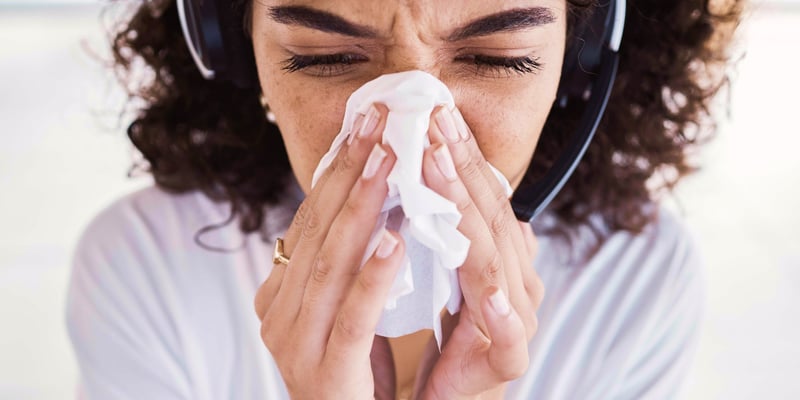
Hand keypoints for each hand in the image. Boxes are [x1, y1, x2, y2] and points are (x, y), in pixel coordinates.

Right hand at [254, 105, 402, 398]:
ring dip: (361, 207)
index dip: (336, 171)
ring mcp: (296, 343)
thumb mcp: (344, 311)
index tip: (364, 125)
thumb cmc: (354, 378)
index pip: (309, 221)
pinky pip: (354, 315)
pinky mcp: (326, 372)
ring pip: (330, 262)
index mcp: (280, 294)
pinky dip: (373, 274)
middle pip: (317, 230)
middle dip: (349, 172)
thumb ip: (348, 266)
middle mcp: (279, 313)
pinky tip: (393, 237)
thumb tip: (377, 208)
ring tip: (389, 161)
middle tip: (378, 123)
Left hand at [415, 106, 544, 398]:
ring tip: (440, 176)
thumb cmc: (448, 337)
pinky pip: (511, 339)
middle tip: (434, 123)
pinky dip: (501, 315)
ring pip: (494, 264)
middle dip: (460, 168)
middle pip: (490, 218)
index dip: (462, 155)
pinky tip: (487, 296)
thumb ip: (450, 230)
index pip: (484, 197)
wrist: (453, 399)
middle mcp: (516, 282)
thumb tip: (454, 181)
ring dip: (468, 218)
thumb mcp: (445, 272)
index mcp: (502, 258)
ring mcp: (517, 321)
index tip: (436, 114)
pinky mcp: (508, 363)